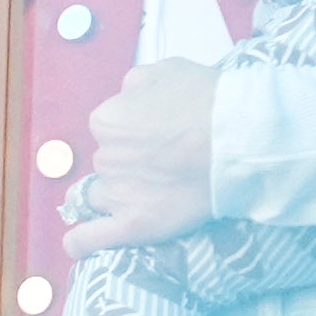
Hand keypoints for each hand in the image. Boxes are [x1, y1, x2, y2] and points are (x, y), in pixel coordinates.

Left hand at [61, 59, 219, 252]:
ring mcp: (117, 193)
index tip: (162, 133)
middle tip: (169, 161)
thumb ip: (136, 86)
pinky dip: (81, 242)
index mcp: (106, 120)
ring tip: (154, 194)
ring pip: (105, 195)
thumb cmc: (206, 101)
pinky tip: (77, 245)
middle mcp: (105, 157)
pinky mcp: (134, 224)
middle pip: (111, 161)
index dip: (137, 130)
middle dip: (133, 161)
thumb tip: (130, 99)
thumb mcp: (164, 70)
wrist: (239, 140)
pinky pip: (92, 237)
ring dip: (120, 195)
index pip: (112, 127)